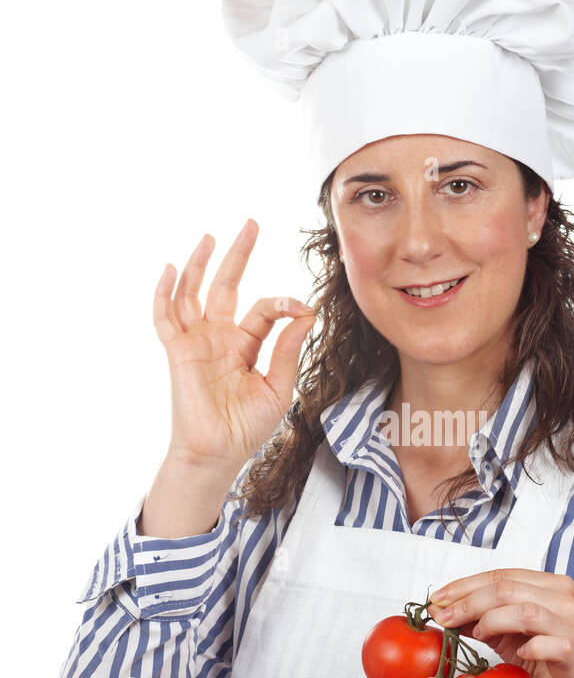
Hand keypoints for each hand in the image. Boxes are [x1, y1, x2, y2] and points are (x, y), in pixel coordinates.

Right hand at [153, 219, 317, 475]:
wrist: (219, 453)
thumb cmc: (247, 428)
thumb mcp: (278, 387)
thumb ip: (287, 350)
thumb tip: (304, 313)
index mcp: (245, 344)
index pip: (265, 310)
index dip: (285, 304)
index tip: (305, 309)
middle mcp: (219, 337)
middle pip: (226, 286)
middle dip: (238, 254)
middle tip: (251, 224)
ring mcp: (197, 342)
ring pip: (194, 293)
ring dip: (200, 264)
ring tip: (210, 237)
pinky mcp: (178, 352)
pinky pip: (165, 317)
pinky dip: (165, 293)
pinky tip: (171, 269)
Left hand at [428, 569, 573, 677]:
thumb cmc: (538, 654)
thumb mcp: (501, 632)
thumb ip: (475, 617)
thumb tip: (438, 609)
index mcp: (548, 584)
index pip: (500, 575)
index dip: (465, 586)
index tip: (437, 599)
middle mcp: (563, 598)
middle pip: (508, 589)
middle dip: (469, 603)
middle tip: (445, 618)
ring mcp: (570, 624)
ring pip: (525, 611)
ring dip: (492, 621)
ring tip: (479, 635)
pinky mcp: (572, 652)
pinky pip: (549, 644)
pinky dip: (529, 647)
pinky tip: (518, 653)